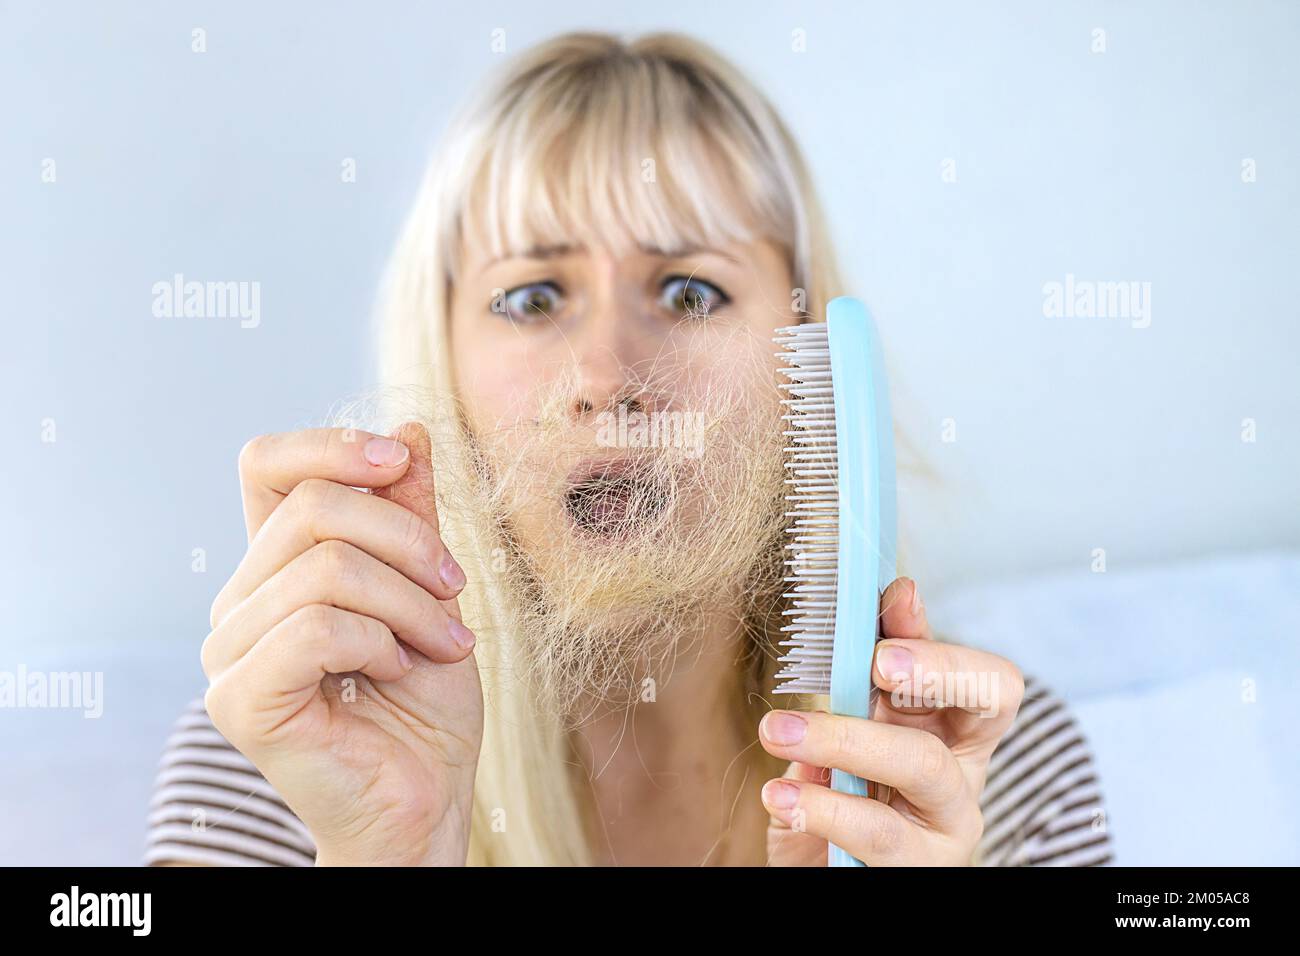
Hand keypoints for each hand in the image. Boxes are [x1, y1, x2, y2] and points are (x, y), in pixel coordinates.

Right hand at [202, 423, 482, 865]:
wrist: (427, 796)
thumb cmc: (426, 701)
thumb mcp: (431, 588)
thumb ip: (412, 515)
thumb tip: (410, 431)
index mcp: (278, 567)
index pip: (268, 466)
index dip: (331, 445)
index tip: (399, 462)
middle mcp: (241, 602)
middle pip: (315, 510)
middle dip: (410, 544)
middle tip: (456, 593)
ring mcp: (232, 652)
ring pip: (326, 568)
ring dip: (410, 603)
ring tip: (443, 645)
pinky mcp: (242, 700)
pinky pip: (317, 627)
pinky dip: (379, 641)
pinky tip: (397, 671)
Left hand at [760, 577, 1023, 865]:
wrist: (814, 863)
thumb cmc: (842, 786)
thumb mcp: (855, 718)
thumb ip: (874, 662)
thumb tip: (899, 591)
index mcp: (954, 736)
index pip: (995, 688)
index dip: (951, 662)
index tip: (887, 645)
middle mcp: (960, 786)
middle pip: (968, 720)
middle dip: (913, 687)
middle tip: (864, 666)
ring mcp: (940, 835)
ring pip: (921, 773)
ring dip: (845, 740)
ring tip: (779, 731)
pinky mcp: (910, 871)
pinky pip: (876, 836)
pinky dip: (819, 807)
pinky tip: (780, 793)